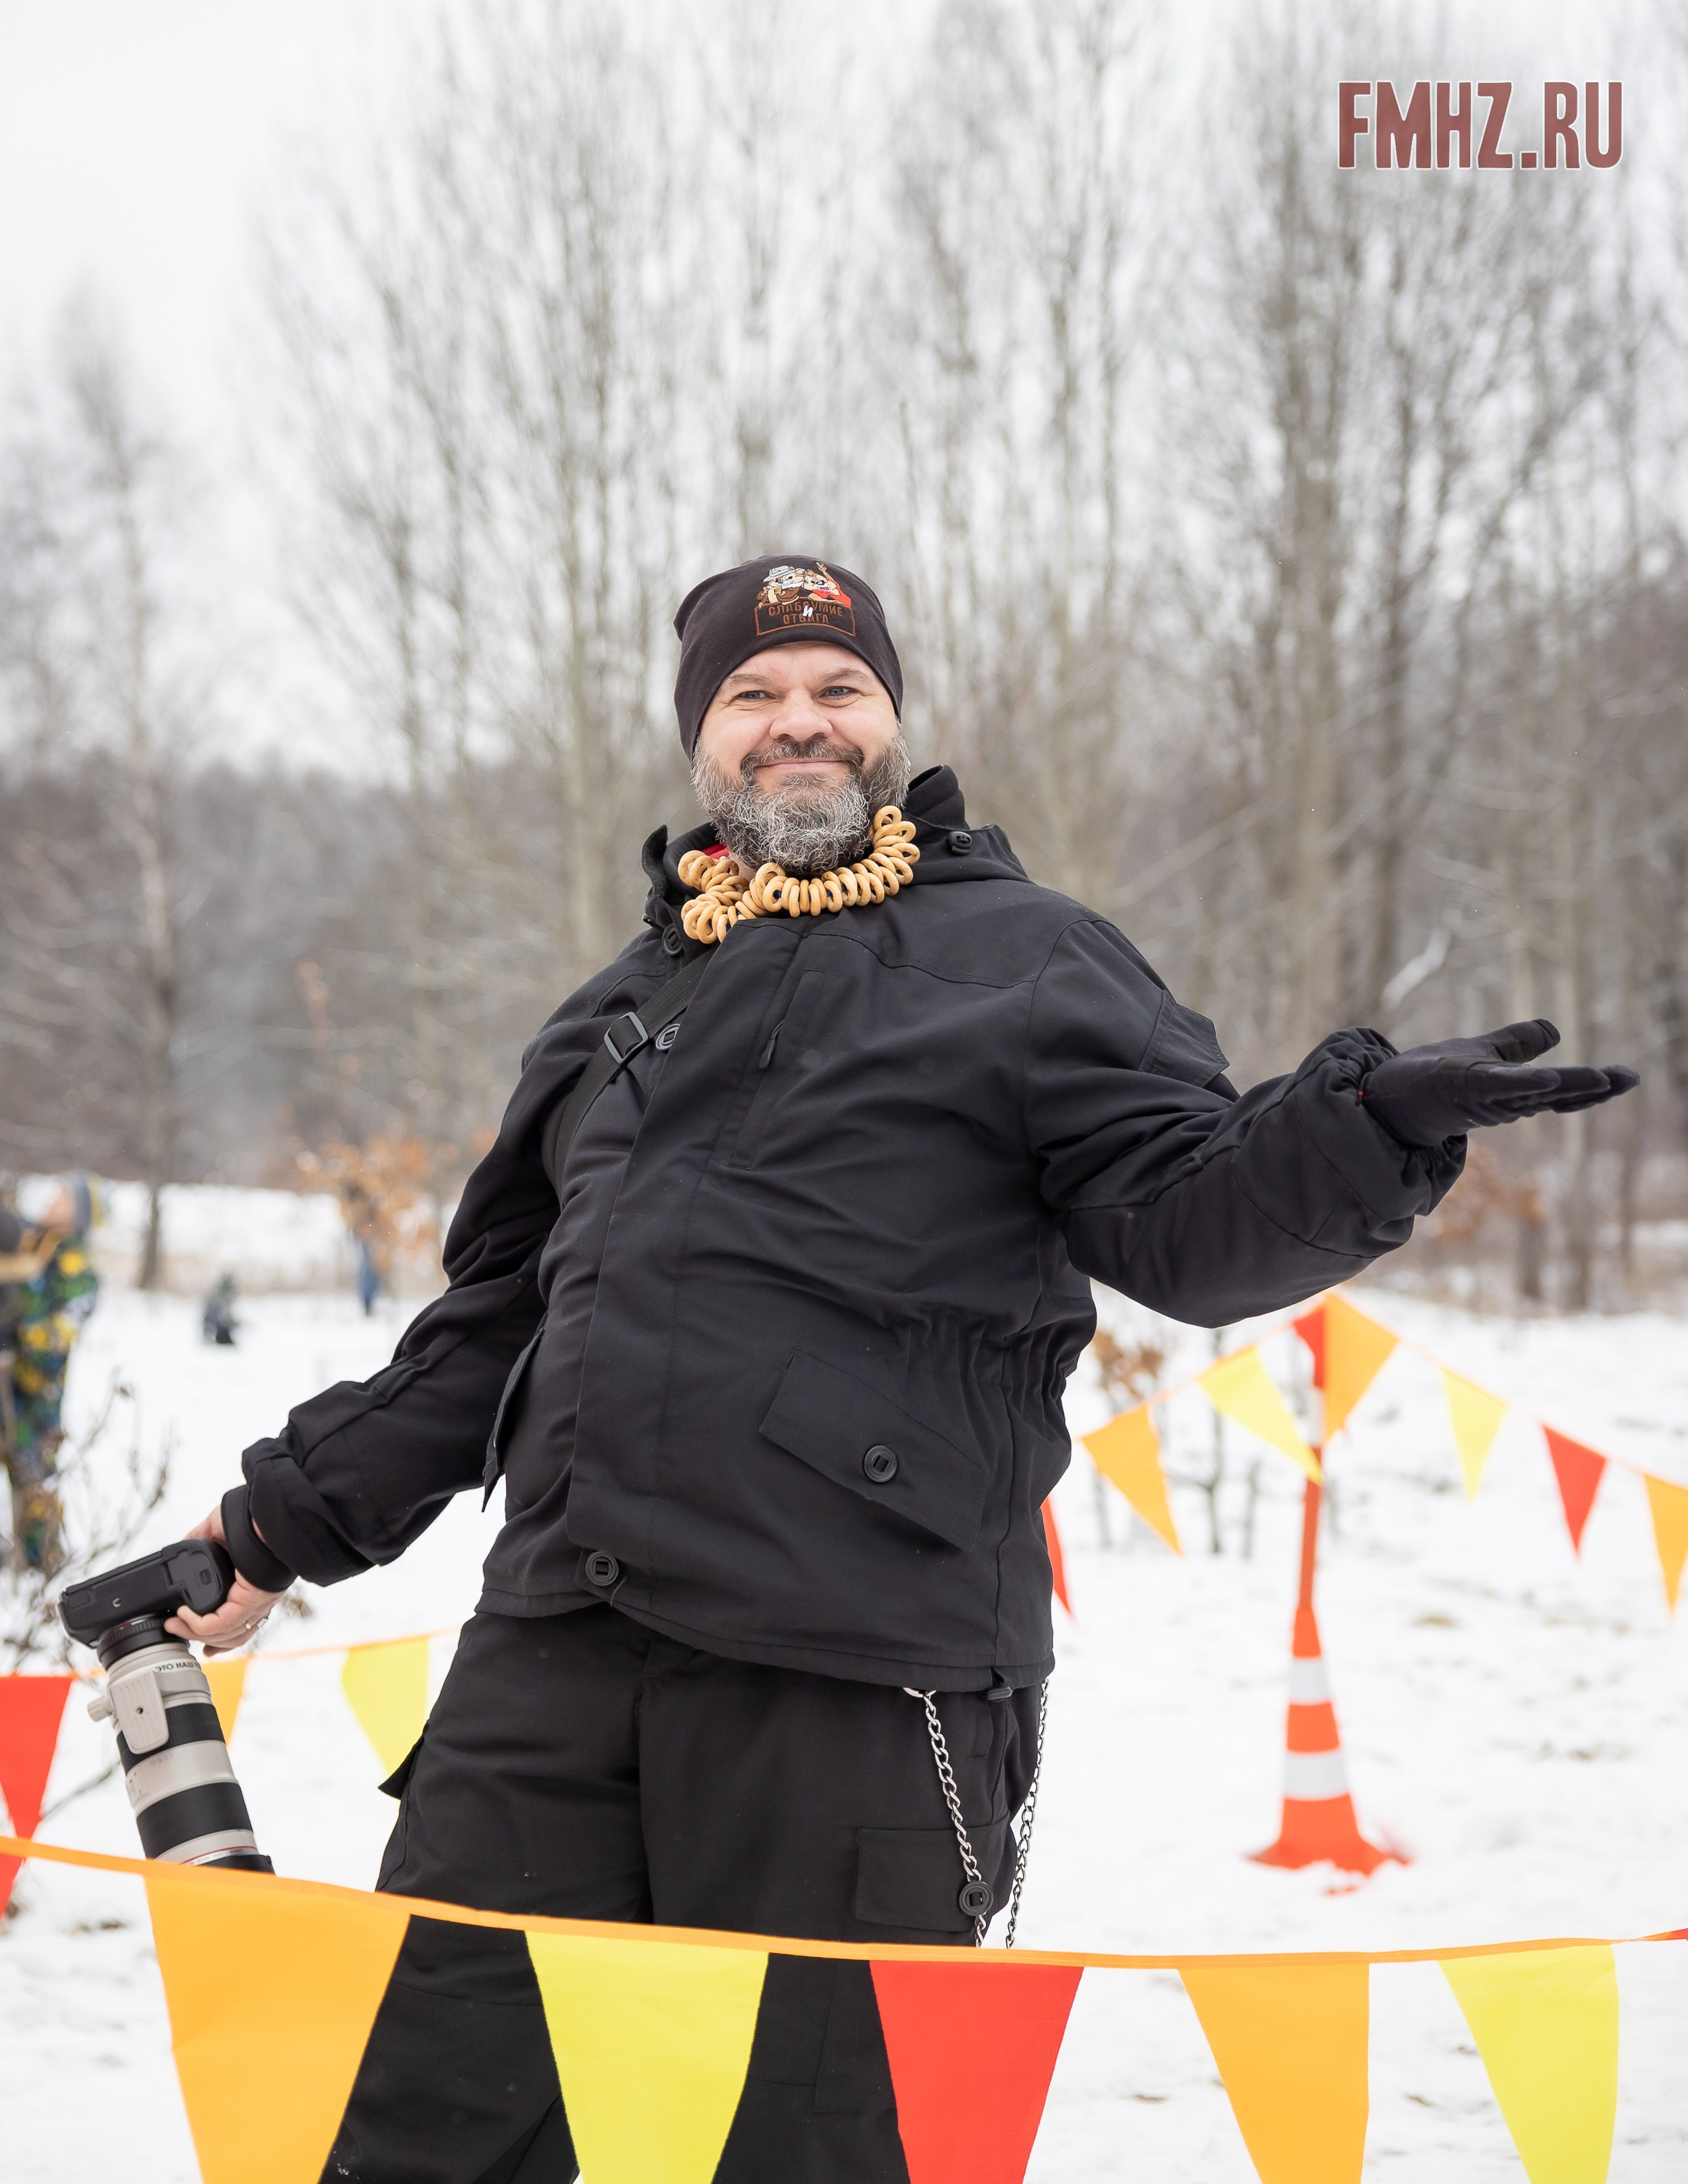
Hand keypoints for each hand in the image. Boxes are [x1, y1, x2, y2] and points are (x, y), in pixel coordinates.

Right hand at [164, 1508, 286, 1655]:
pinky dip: (199, 1624)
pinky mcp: (251, 1600)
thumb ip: (202, 1538)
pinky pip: (221, 1623)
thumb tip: (184, 1544)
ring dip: (193, 1632)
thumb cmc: (253, 1517)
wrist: (270, 1513)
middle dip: (205, 1640)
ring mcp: (257, 1601)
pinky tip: (184, 1615)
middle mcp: (258, 1598)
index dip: (216, 1631)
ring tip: (173, 1624)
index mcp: (254, 1584)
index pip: (237, 1618)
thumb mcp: (220, 1530)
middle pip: (231, 1634)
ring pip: (225, 1633)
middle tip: (179, 1632)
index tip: (198, 1634)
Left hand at [1360, 1018, 1637, 1148]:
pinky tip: (1543, 1078)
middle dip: (1593, 1088)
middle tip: (1629, 1079)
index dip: (1595, 1086)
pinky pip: (1495, 1086)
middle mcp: (1503, 1098)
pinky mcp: (1460, 1086)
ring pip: (1532, 1092)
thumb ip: (1519, 1045)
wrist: (1386, 1100)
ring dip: (1566, 1086)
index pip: (1561, 1089)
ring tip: (1601, 1079)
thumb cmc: (1434, 1079)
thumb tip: (1555, 1032)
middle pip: (1555, 1094)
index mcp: (1513, 1091)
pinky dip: (1520, 1083)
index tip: (1629, 1078)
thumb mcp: (1485, 1054)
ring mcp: (1482, 1095)